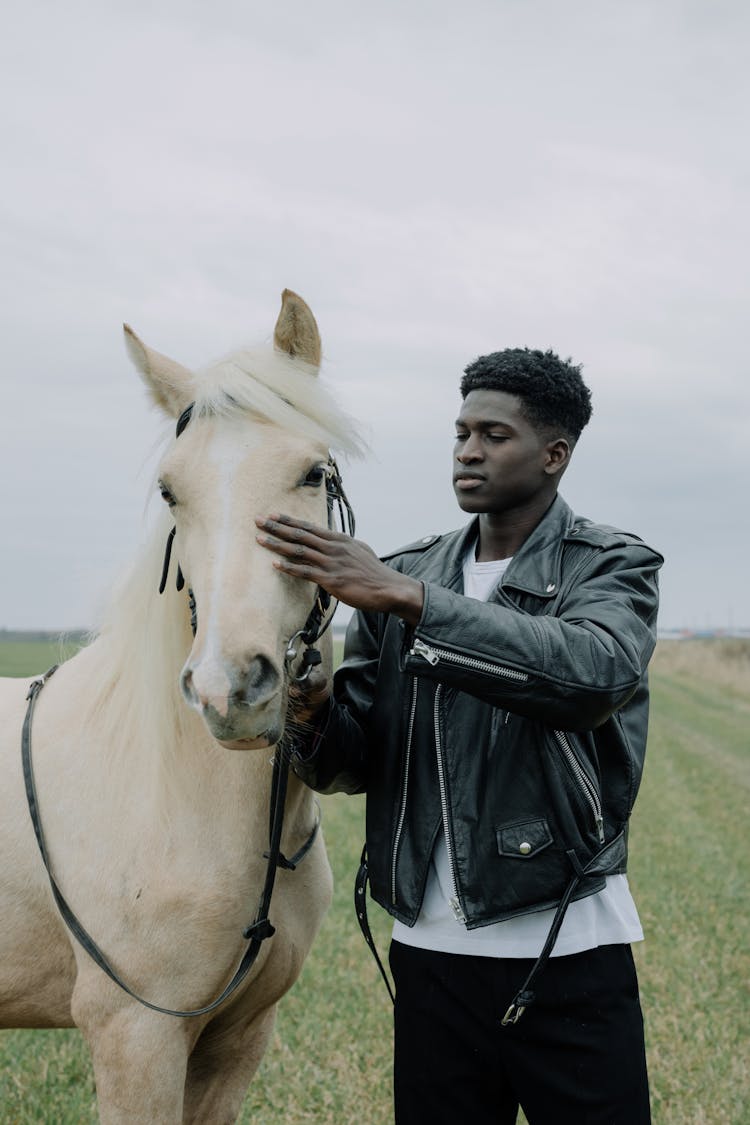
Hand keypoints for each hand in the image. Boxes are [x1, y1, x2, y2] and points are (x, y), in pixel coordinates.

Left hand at [255, 514, 423, 623]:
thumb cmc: (374, 572)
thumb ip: (343, 546)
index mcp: (339, 540)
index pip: (310, 527)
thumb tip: (334, 543)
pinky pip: (306, 572)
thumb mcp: (359, 551)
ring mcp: (332, 563)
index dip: (290, 521)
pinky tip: (276, 564)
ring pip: (299, 550)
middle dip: (277, 527)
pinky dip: (289, 567)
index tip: (274, 515)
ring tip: (260, 539)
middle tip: (258, 521)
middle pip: (300, 534)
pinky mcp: (331, 580)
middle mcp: (333, 548)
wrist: (388, 588)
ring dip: (277, 544)